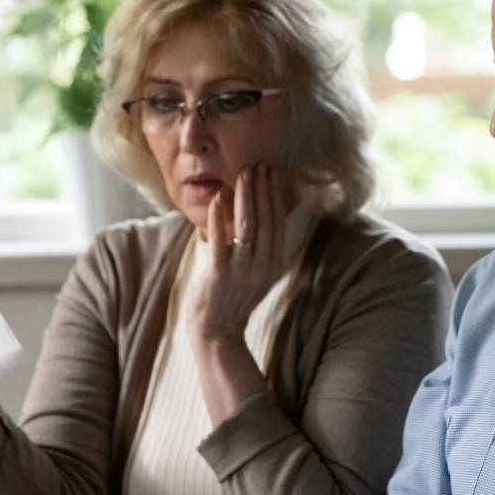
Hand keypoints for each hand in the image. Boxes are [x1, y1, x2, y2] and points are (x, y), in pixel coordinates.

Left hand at [187, 164, 287, 342]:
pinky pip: (220, 238)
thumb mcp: (257, 271)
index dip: (275, 195)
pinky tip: (217, 198)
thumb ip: (259, 245)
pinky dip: (218, 216)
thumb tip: (253, 210)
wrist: (217, 330)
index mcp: (275, 263)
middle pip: (265, 218)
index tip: (271, 172)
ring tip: (243, 174)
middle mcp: (263, 265)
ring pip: (247, 225)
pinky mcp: (219, 273)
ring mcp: (242, 269)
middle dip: (262, 188)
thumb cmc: (233, 297)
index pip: (278, 221)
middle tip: (258, 164)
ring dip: (245, 196)